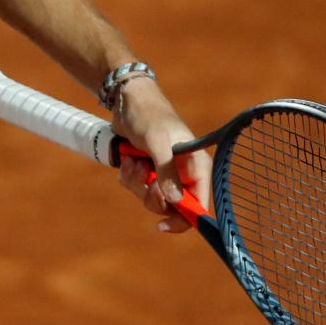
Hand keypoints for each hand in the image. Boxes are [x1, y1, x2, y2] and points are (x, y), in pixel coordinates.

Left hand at [113, 76, 213, 232]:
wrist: (126, 99)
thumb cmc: (148, 115)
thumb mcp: (157, 141)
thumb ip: (166, 170)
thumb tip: (174, 200)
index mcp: (196, 165)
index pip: (199, 203)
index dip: (185, 218)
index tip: (163, 225)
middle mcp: (183, 172)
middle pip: (172, 206)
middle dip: (152, 196)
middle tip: (145, 180)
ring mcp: (164, 172)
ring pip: (151, 198)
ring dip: (137, 183)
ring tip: (133, 161)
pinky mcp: (147, 170)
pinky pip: (137, 188)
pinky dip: (129, 177)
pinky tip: (127, 159)